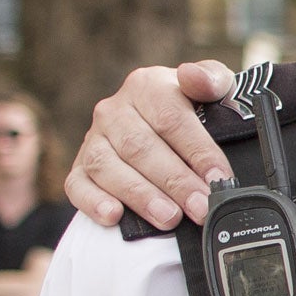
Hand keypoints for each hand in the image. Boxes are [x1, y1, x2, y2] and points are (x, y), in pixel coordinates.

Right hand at [65, 60, 237, 229]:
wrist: (163, 125)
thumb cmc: (192, 110)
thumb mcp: (212, 88)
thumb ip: (211, 78)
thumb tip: (194, 77)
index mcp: (147, 86)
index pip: (171, 119)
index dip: (197, 151)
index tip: (218, 179)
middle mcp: (114, 110)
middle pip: (140, 147)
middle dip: (174, 182)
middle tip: (200, 207)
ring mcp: (93, 139)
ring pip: (109, 167)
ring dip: (140, 196)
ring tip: (169, 218)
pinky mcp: (79, 168)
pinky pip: (78, 185)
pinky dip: (94, 202)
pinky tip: (114, 216)